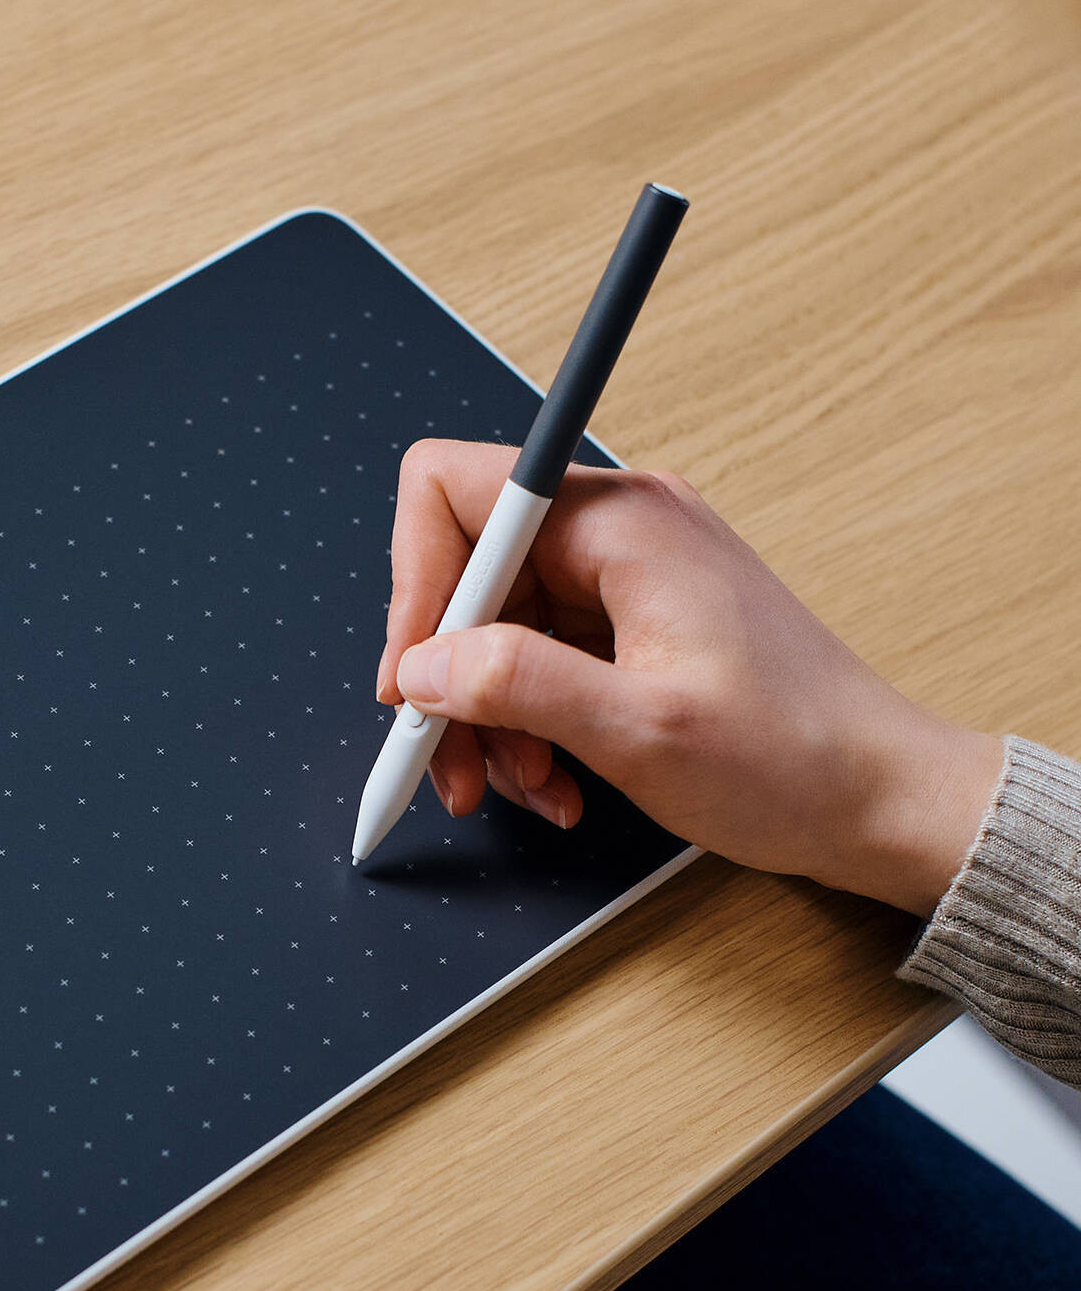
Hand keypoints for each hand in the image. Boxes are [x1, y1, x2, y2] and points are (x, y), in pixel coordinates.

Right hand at [374, 441, 1002, 917]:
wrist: (877, 797)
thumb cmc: (789, 758)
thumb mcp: (637, 729)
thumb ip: (516, 685)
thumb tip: (423, 668)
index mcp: (620, 522)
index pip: (454, 493)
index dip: (415, 589)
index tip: (413, 686)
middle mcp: (618, 529)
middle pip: (467, 575)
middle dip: (449, 678)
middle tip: (453, 768)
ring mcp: (624, 576)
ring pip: (494, 628)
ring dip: (488, 718)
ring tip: (527, 786)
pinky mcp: (630, 623)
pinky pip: (536, 659)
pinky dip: (527, 724)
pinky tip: (556, 779)